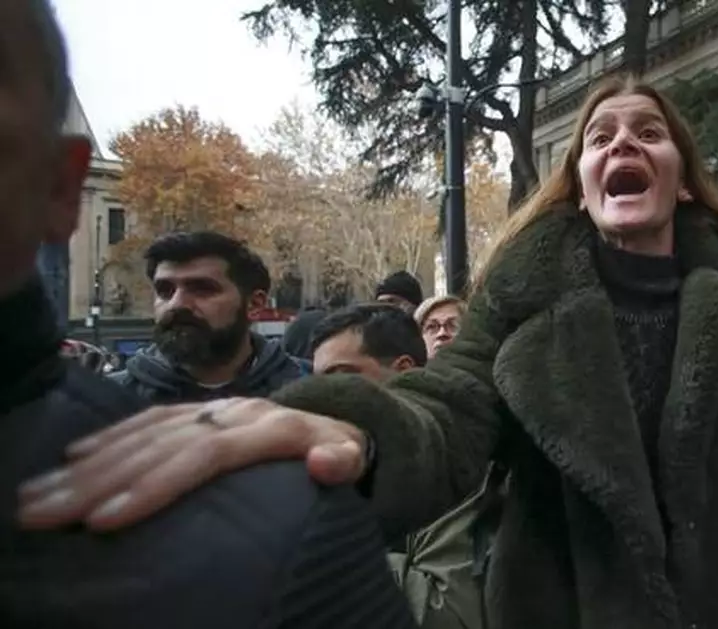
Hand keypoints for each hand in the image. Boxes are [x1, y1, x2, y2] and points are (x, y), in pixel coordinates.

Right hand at [17, 397, 365, 531]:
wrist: (340, 420)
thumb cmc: (345, 453)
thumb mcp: (356, 457)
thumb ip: (344, 460)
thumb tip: (328, 461)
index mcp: (270, 427)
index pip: (203, 456)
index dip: (156, 484)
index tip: (108, 517)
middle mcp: (234, 412)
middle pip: (160, 445)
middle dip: (99, 480)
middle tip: (45, 514)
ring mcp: (214, 408)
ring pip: (144, 432)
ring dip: (88, 464)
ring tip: (40, 495)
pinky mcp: (200, 410)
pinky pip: (148, 421)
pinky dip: (109, 439)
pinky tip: (70, 460)